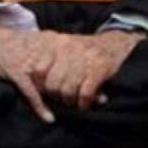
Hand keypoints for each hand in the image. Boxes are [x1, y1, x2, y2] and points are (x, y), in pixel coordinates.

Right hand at [0, 21, 144, 120]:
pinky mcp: (17, 72)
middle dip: (82, 89)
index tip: (104, 89)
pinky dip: (40, 106)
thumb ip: (61, 51)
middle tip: (96, 101)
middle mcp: (44, 50)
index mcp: (53, 42)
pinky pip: (31, 92)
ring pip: (52, 85)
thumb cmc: (20, 45)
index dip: (91, 76)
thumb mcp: (44, 42)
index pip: (78, 60)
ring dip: (64, 99)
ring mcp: (31, 62)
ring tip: (77, 110)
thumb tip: (85, 63)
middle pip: (68, 74)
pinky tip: (49, 117)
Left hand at [29, 29, 144, 110]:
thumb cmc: (87, 50)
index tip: (46, 92)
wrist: (117, 44)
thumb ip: (49, 58)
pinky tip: (85, 104)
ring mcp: (85, 57)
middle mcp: (70, 48)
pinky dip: (84, 103)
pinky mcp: (101, 67)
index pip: (38, 70)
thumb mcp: (66, 47)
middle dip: (56, 97)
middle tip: (63, 99)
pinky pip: (85, 93)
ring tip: (74, 102)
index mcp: (58, 43)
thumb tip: (30, 76)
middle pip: (52, 84)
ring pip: (68, 90)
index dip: (40, 86)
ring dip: (70, 101)